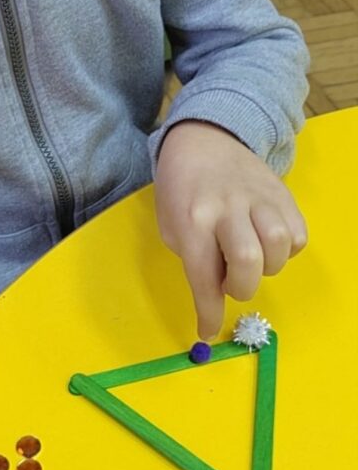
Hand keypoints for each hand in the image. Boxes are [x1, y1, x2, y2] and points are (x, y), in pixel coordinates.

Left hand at [154, 120, 306, 339]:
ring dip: (267, 266)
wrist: (203, 139)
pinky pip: (298, 233)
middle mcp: (226, 207)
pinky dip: (287, 249)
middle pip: (249, 261)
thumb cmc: (180, 189)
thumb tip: (215, 296)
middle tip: (231, 281)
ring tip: (250, 258)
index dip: (208, 313)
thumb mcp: (171, 225)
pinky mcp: (281, 192)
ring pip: (280, 245)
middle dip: (241, 287)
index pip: (203, 276)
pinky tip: (267, 242)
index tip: (207, 330)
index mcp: (192, 219)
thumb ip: (193, 259)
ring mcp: (258, 197)